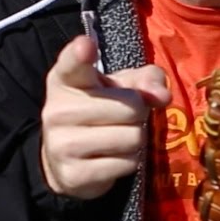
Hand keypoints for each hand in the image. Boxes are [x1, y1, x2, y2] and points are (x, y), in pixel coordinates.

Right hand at [40, 35, 170, 199]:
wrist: (66, 158)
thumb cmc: (100, 109)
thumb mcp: (120, 87)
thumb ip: (146, 80)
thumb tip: (162, 96)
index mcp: (66, 79)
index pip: (72, 63)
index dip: (80, 53)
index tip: (86, 46)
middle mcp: (57, 109)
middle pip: (130, 108)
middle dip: (138, 114)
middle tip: (123, 117)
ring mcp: (62, 143)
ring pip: (132, 138)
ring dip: (136, 139)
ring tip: (118, 136)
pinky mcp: (73, 174)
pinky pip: (127, 164)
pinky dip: (130, 162)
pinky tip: (112, 157)